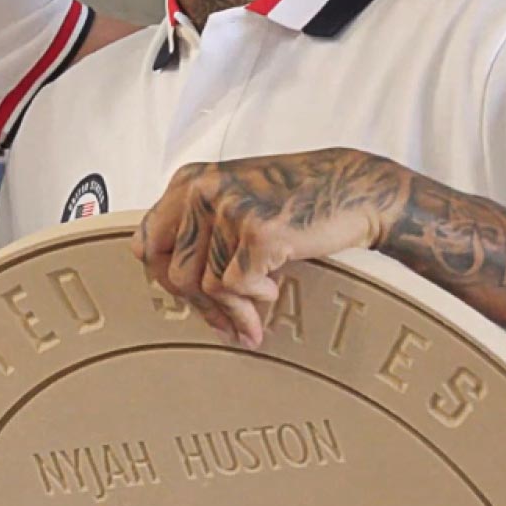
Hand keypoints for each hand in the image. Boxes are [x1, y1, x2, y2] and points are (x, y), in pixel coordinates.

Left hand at [135, 150, 411, 346]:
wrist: (357, 190)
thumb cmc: (300, 199)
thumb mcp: (235, 201)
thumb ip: (199, 230)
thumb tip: (172, 285)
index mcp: (189, 181)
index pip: (148, 243)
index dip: (166, 280)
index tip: (192, 299)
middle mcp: (202, 190)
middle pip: (173, 272)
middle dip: (200, 306)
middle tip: (225, 323)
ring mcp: (229, 209)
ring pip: (205, 285)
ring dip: (233, 309)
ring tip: (256, 313)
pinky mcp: (257, 232)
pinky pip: (235, 287)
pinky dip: (254, 301)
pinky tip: (274, 289)